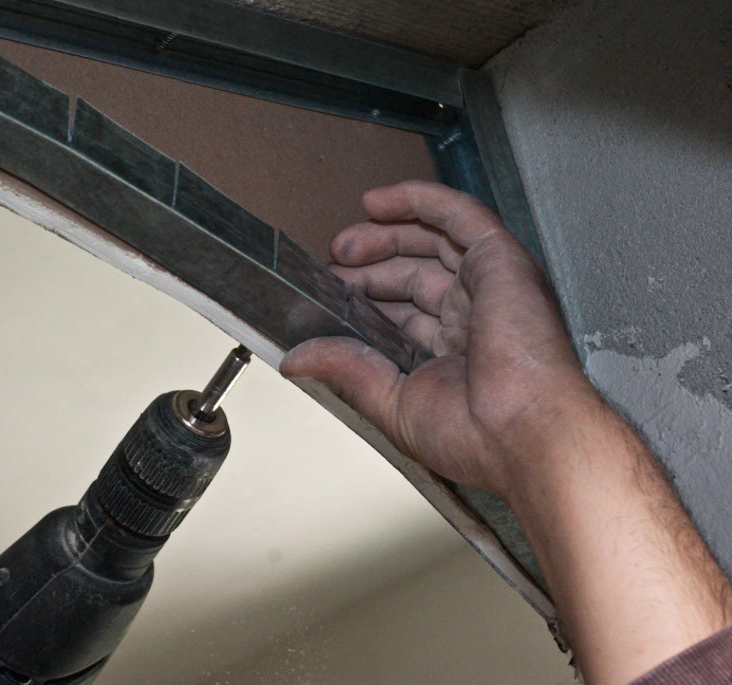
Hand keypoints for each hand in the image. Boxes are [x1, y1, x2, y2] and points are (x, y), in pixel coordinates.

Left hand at [281, 180, 599, 498]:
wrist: (524, 434)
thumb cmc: (477, 437)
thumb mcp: (390, 401)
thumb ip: (345, 369)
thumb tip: (296, 359)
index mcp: (453, 354)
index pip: (402, 312)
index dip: (364, 298)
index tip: (325, 295)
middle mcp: (472, 316)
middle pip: (412, 272)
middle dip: (368, 265)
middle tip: (331, 266)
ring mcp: (488, 285)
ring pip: (432, 239)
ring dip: (385, 233)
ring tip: (343, 244)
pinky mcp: (501, 260)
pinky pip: (459, 215)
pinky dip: (420, 200)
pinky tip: (377, 202)